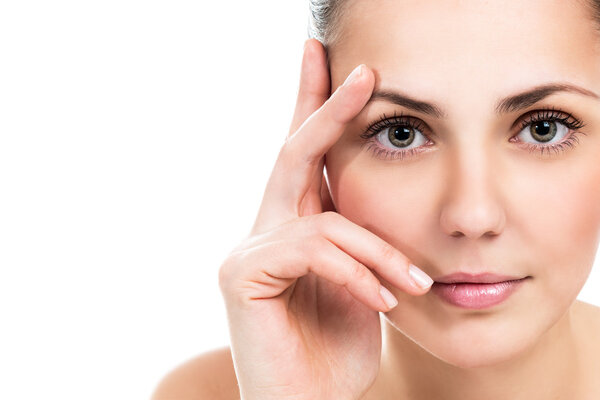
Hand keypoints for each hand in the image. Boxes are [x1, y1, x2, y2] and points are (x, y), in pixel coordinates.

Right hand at [218, 38, 432, 399]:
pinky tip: (380, 302)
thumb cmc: (334, 352)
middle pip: (294, 152)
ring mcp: (248, 250)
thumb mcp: (362, 287)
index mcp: (295, 227)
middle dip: (325, 105)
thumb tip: (378, 208)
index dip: (322, 109)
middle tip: (361, 70)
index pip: (306, 159)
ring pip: (324, 217)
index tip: (346, 69)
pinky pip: (314, 250)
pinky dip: (357, 273)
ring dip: (379, 249)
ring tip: (415, 286)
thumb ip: (360, 244)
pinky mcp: (242, 275)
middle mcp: (265, 228)